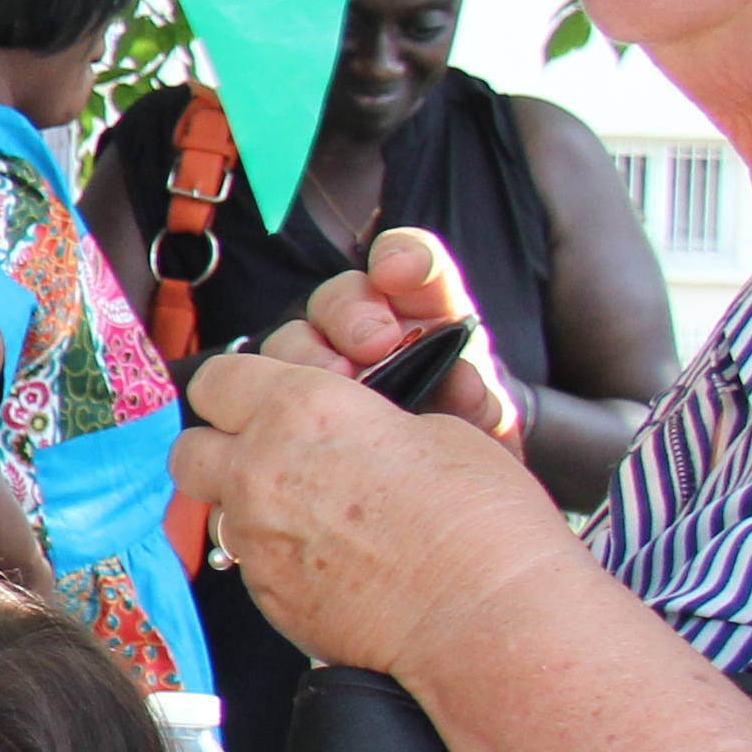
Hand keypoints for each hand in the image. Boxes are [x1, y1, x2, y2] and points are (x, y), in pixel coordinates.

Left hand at [180, 335, 588, 683]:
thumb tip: (353, 432)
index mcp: (301, 410)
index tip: (265, 400)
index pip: (220, 379)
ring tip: (307, 514)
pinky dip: (273, 555)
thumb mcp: (438, 433)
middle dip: (221, 449)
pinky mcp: (265, 594)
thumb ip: (367, 423)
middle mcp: (260, 470)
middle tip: (272, 457)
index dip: (240, 389)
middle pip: (190, 447)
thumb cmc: (482, 524)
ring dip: (244, 505)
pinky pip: (245, 562)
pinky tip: (327, 560)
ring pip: (213, 508)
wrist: (486, 621)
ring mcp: (256, 536)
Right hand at [262, 228, 529, 452]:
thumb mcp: (489, 426)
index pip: (411, 263)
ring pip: (293, 338)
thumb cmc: (467, 446)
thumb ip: (480, 400)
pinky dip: (271, 398)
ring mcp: (324, 365)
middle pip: (338, 298)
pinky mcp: (289, 402)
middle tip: (373, 347)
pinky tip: (290, 419)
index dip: (402, 257)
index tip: (399, 272)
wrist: (444, 493)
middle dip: (350, 315)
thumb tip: (462, 381)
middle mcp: (369, 330)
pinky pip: (263, 388)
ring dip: (308, 357)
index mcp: (426, 317)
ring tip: (335, 392)